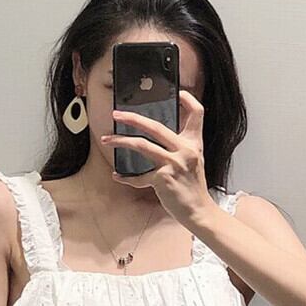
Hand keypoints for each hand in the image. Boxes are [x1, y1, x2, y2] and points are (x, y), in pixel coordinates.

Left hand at [100, 90, 214, 227]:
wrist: (199, 211)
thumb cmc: (193, 188)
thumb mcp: (193, 162)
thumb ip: (180, 148)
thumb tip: (158, 139)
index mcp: (194, 143)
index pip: (197, 114)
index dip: (188, 100)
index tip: (177, 93)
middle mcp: (185, 150)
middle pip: (156, 126)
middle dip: (133, 118)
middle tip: (117, 115)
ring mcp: (173, 163)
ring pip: (142, 145)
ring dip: (121, 141)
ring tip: (107, 140)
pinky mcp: (163, 179)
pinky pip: (139, 177)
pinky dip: (127, 178)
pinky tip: (118, 176)